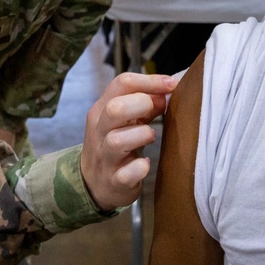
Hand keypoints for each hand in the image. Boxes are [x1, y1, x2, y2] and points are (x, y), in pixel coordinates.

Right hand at [81, 72, 177, 210]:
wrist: (92, 184)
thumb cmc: (114, 145)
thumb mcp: (124, 120)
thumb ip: (143, 104)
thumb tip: (166, 91)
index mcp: (101, 110)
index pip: (122, 83)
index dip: (150, 81)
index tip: (172, 84)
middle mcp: (99, 131)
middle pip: (115, 108)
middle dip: (142, 104)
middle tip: (157, 110)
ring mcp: (105, 157)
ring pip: (118, 140)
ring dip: (142, 135)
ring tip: (150, 137)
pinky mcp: (114, 181)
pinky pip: (126, 173)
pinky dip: (140, 167)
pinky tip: (145, 164)